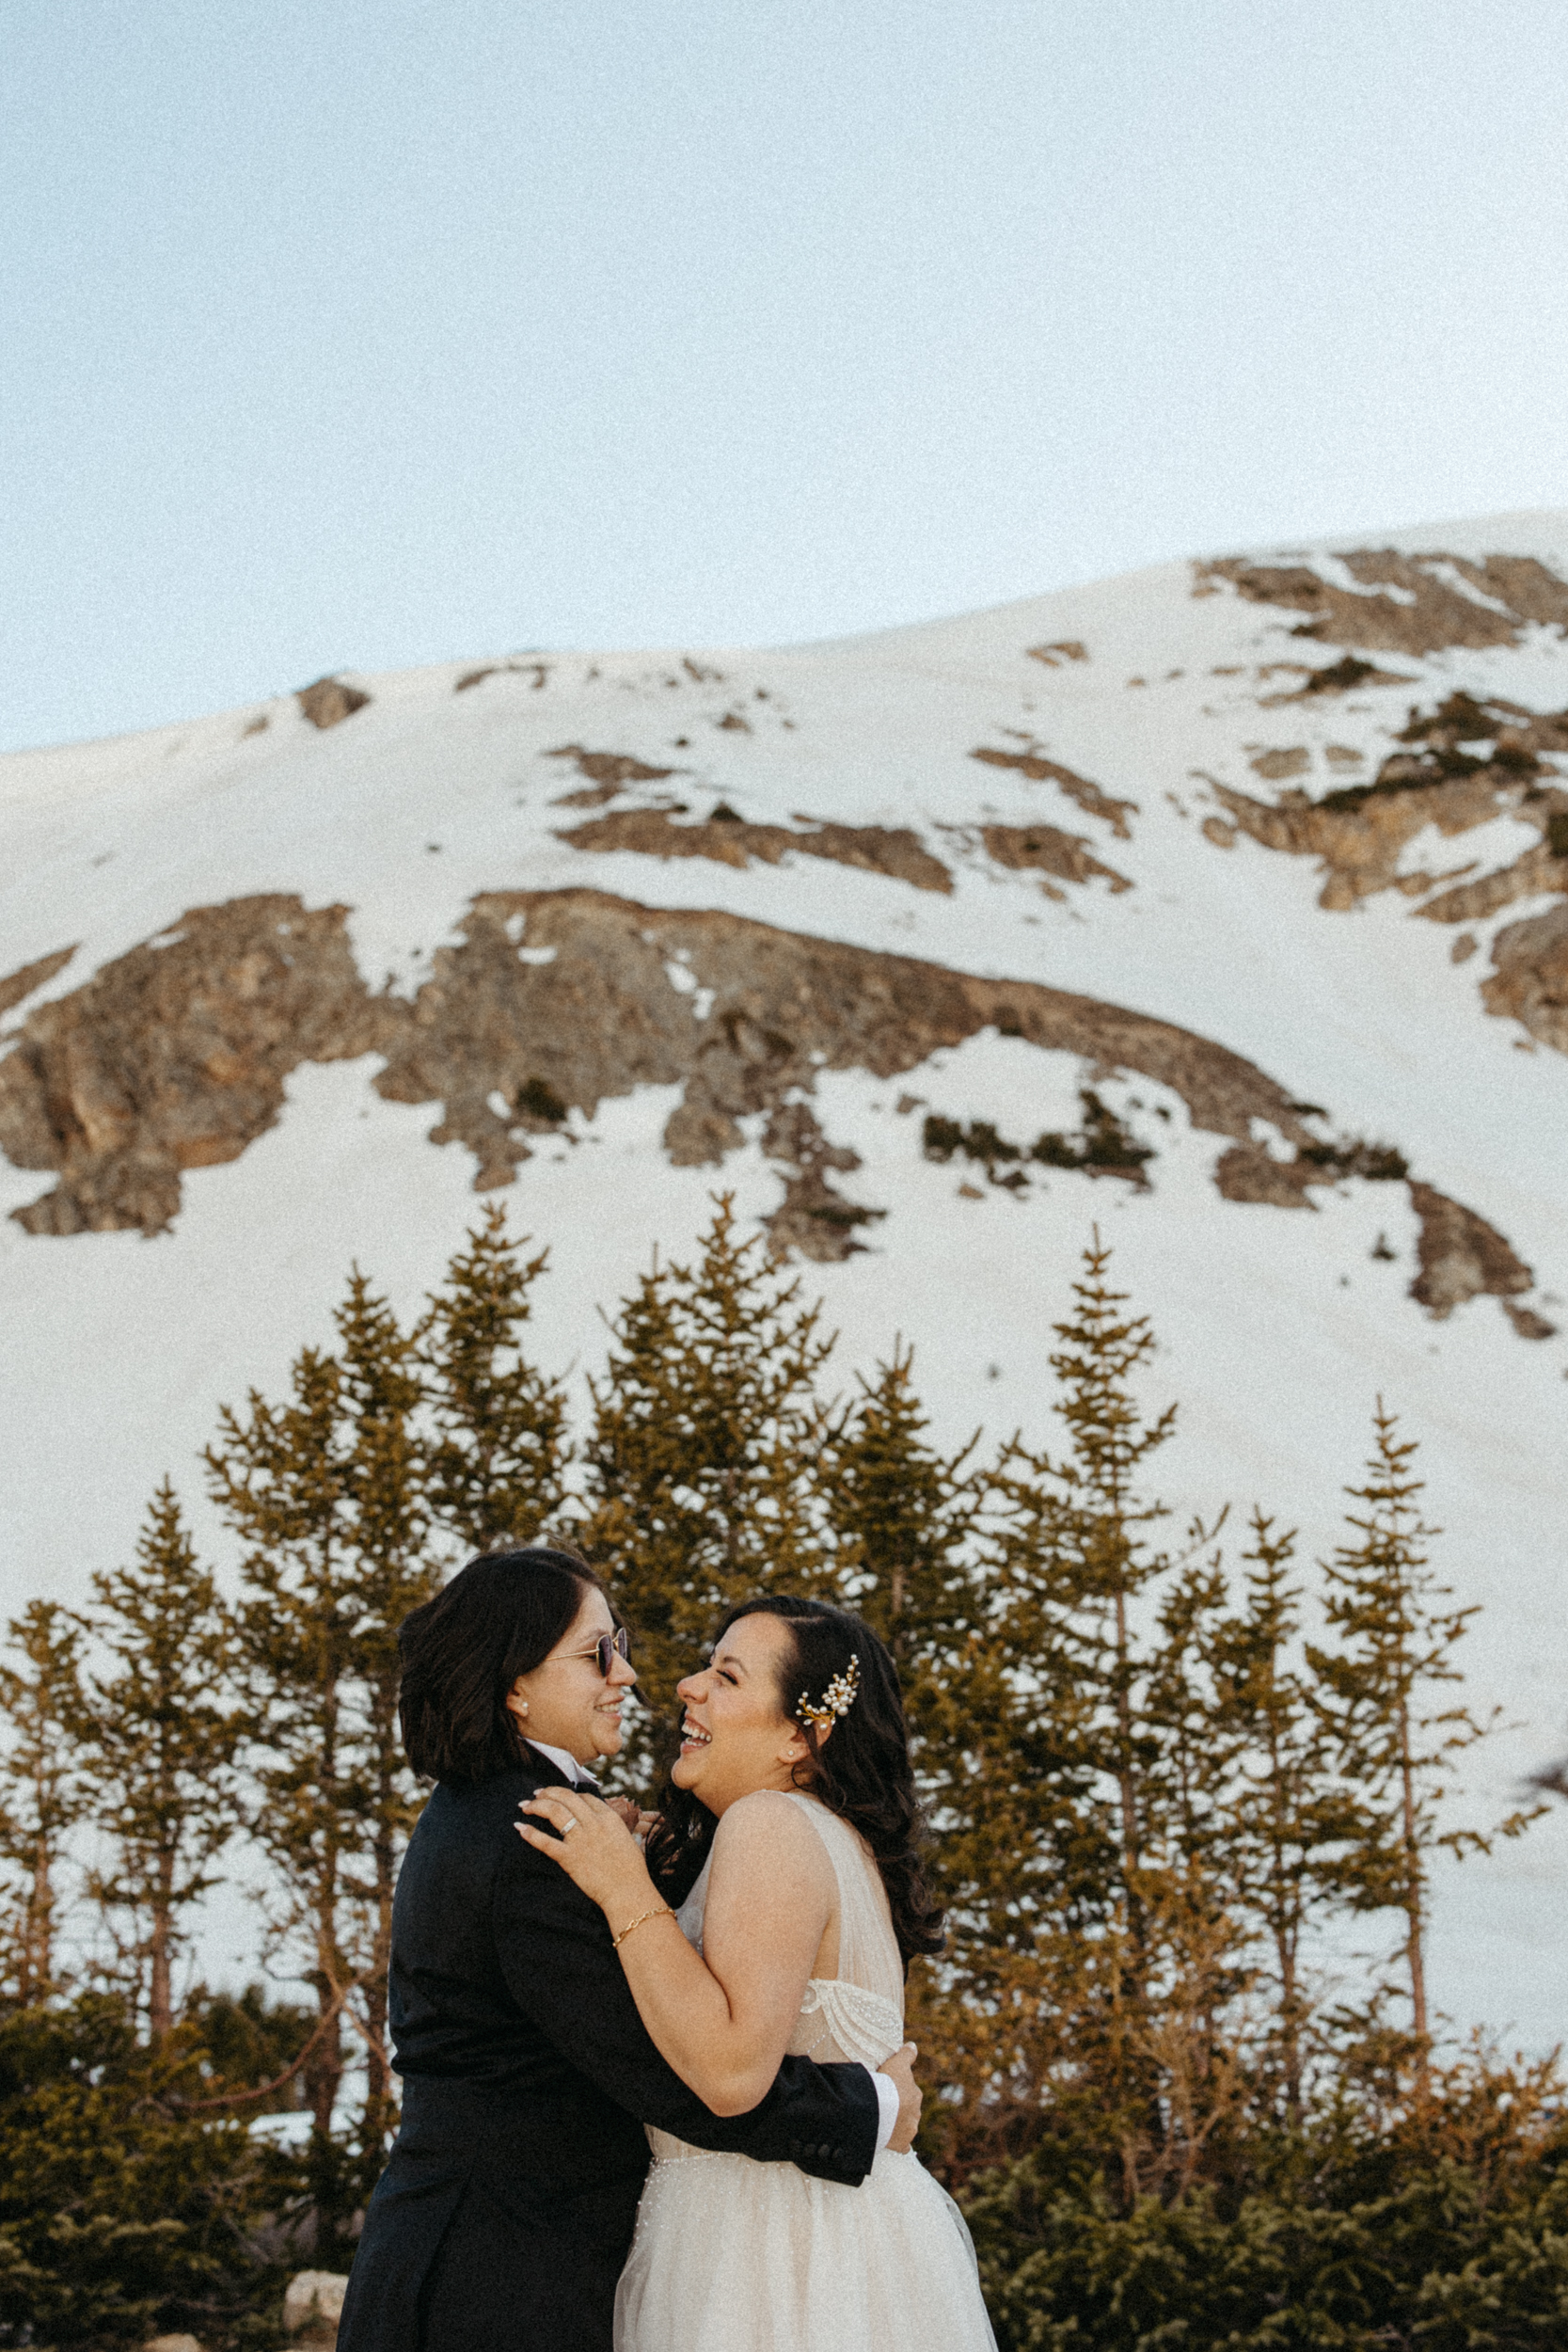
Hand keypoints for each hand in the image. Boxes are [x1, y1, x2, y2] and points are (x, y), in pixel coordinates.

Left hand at [517, 1785, 655, 1922]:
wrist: (628, 1891)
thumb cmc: (631, 1870)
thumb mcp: (626, 1839)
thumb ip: (613, 1828)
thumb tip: (604, 1823)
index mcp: (608, 1817)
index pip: (584, 1797)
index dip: (568, 1794)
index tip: (559, 1796)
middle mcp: (593, 1823)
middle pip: (566, 1797)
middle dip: (548, 1792)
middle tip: (537, 1793)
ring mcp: (580, 1840)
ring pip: (554, 1811)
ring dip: (537, 1805)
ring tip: (525, 1805)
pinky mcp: (570, 1858)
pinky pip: (546, 1842)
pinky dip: (531, 1834)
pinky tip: (520, 1828)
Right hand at [878, 2042, 921, 2152]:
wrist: (879, 2108)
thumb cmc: (887, 2083)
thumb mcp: (897, 2062)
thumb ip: (906, 2054)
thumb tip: (913, 2045)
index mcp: (915, 2095)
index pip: (909, 2092)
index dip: (898, 2090)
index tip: (888, 2090)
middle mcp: (916, 2113)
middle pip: (909, 2110)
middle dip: (900, 2108)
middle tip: (884, 2105)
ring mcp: (909, 2130)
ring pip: (906, 2126)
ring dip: (898, 2124)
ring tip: (883, 2121)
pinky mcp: (901, 2144)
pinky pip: (902, 2146)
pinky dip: (899, 2144)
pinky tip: (892, 2142)